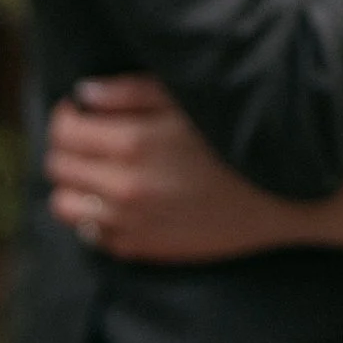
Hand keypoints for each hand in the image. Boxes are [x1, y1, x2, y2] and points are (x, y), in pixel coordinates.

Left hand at [46, 76, 305, 262]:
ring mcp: (133, 224)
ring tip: (99, 169)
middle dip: (67, 146)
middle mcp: (125, 188)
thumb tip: (83, 93)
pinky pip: (93, 236)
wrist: (284, 194)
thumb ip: (130, 92)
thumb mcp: (186, 99)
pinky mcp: (146, 249)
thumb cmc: (237, 135)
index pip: (64, 131)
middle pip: (58, 167)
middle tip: (89, 136)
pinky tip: (122, 197)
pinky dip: (97, 215)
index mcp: (134, 144)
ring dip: (74, 184)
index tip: (81, 110)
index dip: (67, 115)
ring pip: (65, 207)